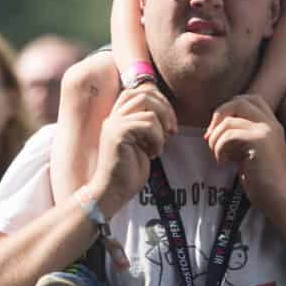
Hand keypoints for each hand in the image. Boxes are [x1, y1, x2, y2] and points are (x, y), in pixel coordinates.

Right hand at [87, 87, 175, 216]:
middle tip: (173, 129)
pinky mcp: (118, 133)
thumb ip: (148, 126)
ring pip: (147, 106)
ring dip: (162, 125)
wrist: (112, 193)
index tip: (170, 124)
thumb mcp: (142, 143)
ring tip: (161, 145)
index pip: (139, 92)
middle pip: (143, 93)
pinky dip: (158, 138)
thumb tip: (167, 113)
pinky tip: (154, 154)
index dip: (159, 102)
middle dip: (165, 108)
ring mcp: (114, 124)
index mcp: (118, 118)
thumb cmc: (128, 172)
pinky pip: (148, 123)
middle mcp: (113, 117)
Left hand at [203, 94, 285, 207]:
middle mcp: (271, 123)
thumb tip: (215, 129)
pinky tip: (223, 162)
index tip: (219, 128)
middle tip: (210, 136)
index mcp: (271, 124)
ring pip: (229, 121)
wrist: (278, 197)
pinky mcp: (258, 141)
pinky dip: (219, 148)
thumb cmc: (263, 182)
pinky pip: (229, 135)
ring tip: (217, 155)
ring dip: (216, 138)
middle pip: (239, 101)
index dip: (230, 107)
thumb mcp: (251, 152)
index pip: (251, 98)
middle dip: (219, 114)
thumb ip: (241, 137)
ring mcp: (266, 130)